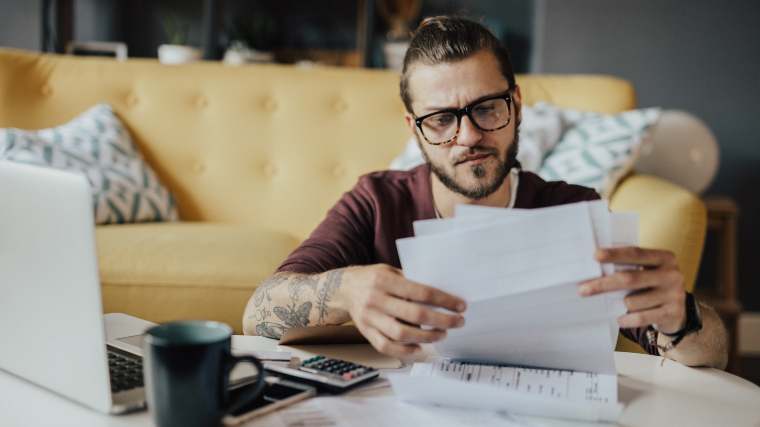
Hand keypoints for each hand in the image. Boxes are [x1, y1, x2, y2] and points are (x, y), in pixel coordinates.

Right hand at [336, 264, 465, 357]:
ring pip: (402, 334)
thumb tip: (441, 293)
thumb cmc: (373, 278)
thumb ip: (411, 280)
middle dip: (441, 321)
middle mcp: (376, 300)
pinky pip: (387, 347)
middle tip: (458, 322)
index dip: (444, 300)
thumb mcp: (390, 270)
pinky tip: (420, 348)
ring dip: (427, 337)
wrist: (343, 289)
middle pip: (415, 315)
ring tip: (442, 334)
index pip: (420, 292)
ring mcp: (370, 319)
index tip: (460, 306)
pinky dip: (406, 351)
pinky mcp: (366, 333)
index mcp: (384, 281)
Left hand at [578, 247, 685, 333]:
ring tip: (619, 304)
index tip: (595, 256)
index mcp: (664, 258)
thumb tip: (594, 270)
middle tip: (582, 289)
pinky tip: (619, 320)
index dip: (615, 254)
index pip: (636, 253)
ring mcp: (674, 295)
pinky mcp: (673, 313)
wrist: (679, 313)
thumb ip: (628, 267)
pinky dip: (626, 319)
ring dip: (620, 304)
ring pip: (632, 301)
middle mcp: (672, 274)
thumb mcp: (647, 272)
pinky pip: (640, 317)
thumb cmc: (653, 286)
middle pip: (630, 278)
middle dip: (603, 284)